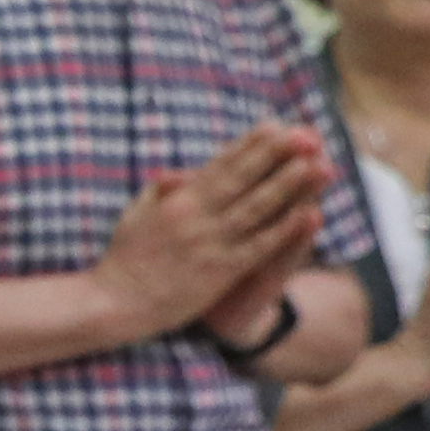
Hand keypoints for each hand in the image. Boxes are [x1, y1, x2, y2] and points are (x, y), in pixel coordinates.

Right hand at [90, 125, 328, 347]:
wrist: (113, 304)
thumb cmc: (123, 259)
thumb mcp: (135, 214)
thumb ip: (161, 190)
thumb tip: (184, 172)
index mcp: (176, 200)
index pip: (219, 165)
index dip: (249, 145)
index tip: (274, 125)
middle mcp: (195, 216)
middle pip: (243, 178)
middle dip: (275, 154)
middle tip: (305, 134)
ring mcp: (208, 243)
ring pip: (256, 208)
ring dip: (288, 185)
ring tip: (316, 164)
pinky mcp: (219, 271)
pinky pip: (258, 246)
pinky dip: (284, 229)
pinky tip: (307, 213)